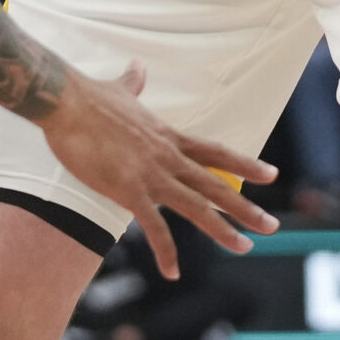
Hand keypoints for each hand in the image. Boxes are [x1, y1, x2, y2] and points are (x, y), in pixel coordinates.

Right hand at [38, 63, 277, 278]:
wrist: (66, 103)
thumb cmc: (88, 96)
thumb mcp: (119, 89)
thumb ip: (133, 82)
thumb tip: (138, 66)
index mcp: (166, 136)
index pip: (214, 152)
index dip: (244, 164)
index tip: (271, 174)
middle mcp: (167, 157)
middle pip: (214, 185)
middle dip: (245, 207)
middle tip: (272, 225)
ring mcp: (151, 175)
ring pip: (197, 207)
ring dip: (222, 229)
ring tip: (244, 247)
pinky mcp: (129, 190)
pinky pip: (154, 228)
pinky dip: (166, 252)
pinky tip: (172, 272)